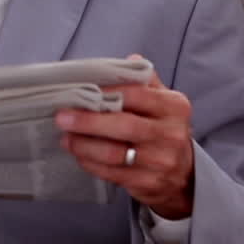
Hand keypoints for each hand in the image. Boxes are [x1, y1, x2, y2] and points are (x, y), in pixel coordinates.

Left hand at [55, 55, 194, 218]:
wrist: (182, 174)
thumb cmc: (160, 128)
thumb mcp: (161, 102)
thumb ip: (143, 81)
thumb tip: (128, 60)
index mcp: (174, 106)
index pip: (137, 94)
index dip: (106, 93)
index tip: (80, 91)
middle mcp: (171, 133)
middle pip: (124, 125)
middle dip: (88, 121)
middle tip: (61, 117)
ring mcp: (161, 161)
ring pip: (114, 153)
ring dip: (83, 145)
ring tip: (65, 137)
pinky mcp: (148, 183)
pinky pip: (112, 173)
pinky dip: (90, 162)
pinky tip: (78, 154)